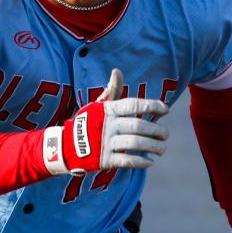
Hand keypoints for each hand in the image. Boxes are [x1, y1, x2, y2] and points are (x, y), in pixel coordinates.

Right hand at [42, 69, 169, 174]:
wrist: (66, 146)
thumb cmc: (88, 122)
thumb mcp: (97, 105)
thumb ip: (112, 90)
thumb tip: (117, 71)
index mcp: (108, 110)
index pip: (133, 104)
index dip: (152, 105)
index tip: (166, 109)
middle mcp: (108, 125)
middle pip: (138, 126)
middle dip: (156, 130)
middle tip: (166, 134)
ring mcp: (106, 143)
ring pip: (135, 143)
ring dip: (153, 147)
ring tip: (162, 148)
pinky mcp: (105, 160)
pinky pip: (126, 160)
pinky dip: (140, 161)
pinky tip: (150, 161)